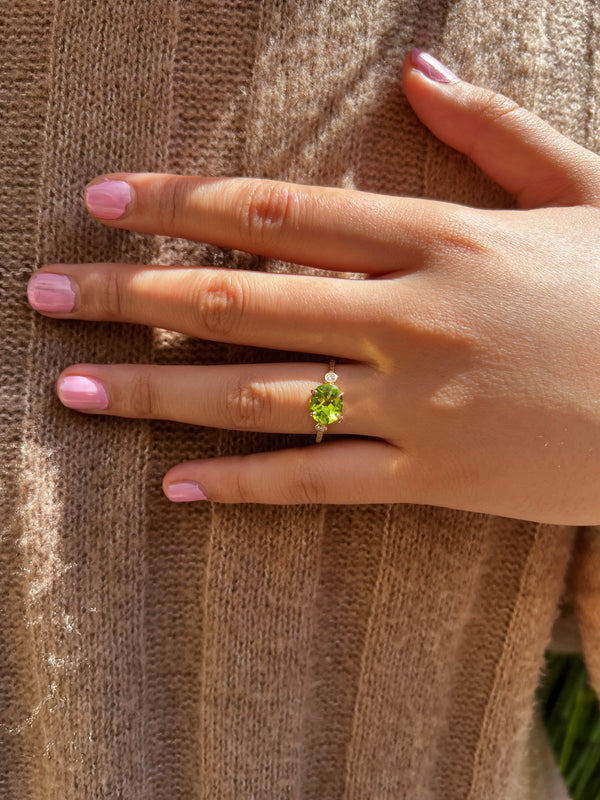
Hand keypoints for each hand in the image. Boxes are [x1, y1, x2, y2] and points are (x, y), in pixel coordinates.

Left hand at [26, 49, 599, 522]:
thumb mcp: (586, 190)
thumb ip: (497, 133)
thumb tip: (419, 72)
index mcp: (440, 237)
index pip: (276, 212)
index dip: (179, 205)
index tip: (102, 202)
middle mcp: (410, 317)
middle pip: (240, 300)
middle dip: (130, 295)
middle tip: (43, 296)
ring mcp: (419, 403)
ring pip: (261, 396)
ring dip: (158, 392)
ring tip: (73, 390)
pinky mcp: (438, 476)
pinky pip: (322, 483)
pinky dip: (245, 485)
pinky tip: (178, 487)